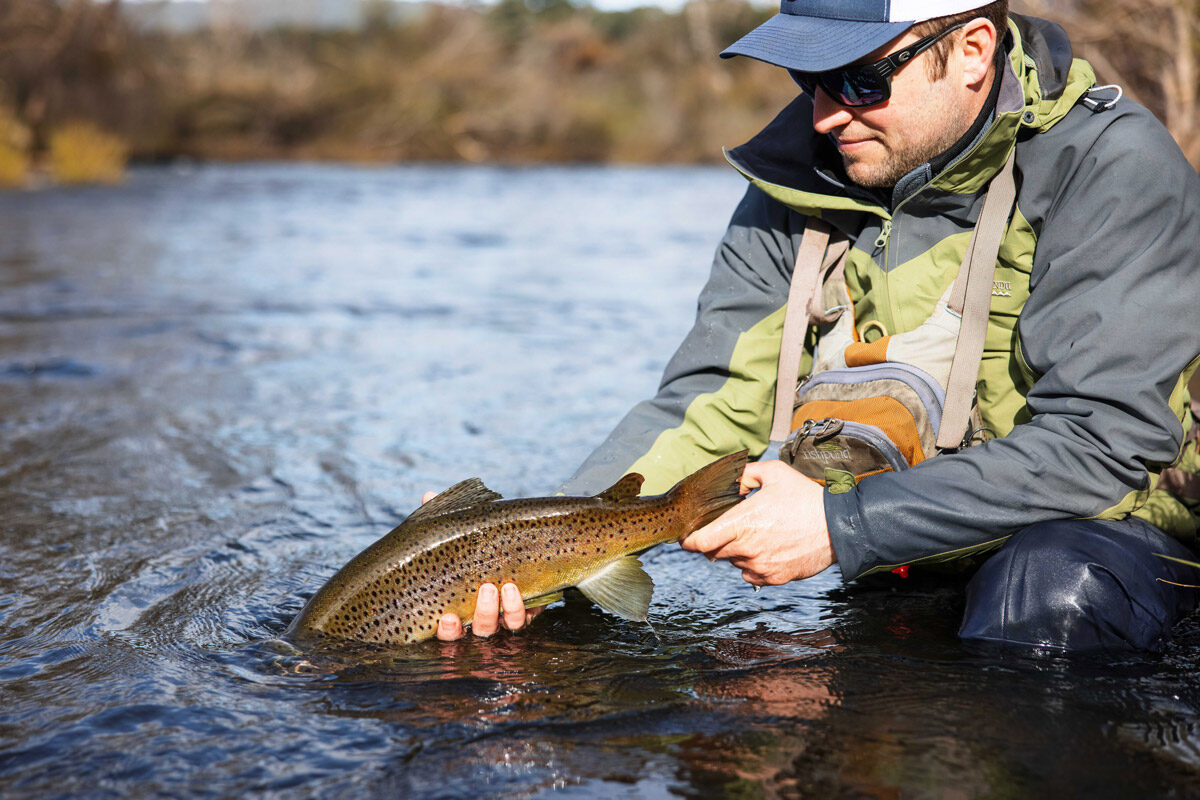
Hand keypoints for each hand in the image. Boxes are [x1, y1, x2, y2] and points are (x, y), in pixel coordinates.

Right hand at [418, 491, 541, 640]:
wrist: (516, 541)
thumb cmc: (474, 543)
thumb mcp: (458, 531)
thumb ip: (443, 519)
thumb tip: (428, 496)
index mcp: (459, 607)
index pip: (449, 631)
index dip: (448, 631)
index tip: (448, 617)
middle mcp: (482, 616)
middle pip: (482, 631)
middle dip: (484, 614)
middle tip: (486, 589)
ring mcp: (506, 614)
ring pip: (508, 625)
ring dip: (508, 609)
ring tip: (507, 585)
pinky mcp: (530, 607)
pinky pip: (529, 615)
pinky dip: (527, 606)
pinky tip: (522, 589)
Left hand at [679, 460, 835, 586]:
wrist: (838, 526)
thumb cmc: (805, 497)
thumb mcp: (774, 472)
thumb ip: (745, 474)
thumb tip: (730, 482)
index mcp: (741, 523)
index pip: (700, 542)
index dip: (690, 541)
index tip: (687, 538)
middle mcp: (747, 547)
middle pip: (714, 553)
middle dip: (717, 541)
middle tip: (732, 528)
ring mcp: (760, 565)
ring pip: (734, 562)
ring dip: (737, 552)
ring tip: (757, 535)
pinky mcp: (774, 578)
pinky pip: (750, 574)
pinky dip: (752, 564)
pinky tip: (767, 549)